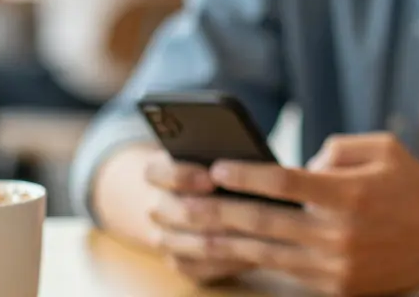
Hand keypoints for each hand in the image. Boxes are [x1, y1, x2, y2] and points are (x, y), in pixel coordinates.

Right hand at [141, 150, 251, 283]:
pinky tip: (257, 252)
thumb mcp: (201, 150)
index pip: (157, 173)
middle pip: (182, 213)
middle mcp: (155, 208)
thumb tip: (254, 161)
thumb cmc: (200, 163)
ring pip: (196, 244)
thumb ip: (219, 153)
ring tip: (263, 233)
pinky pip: (203, 267)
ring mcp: (164, 239)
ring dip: (229, 240)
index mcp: (156, 174)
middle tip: (251, 210)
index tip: (211, 178)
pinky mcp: (180, 261)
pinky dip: (229, 262)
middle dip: (217, 212)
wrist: (173, 192)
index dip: (184, 177)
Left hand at [151, 133, 418, 295]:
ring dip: (223, 241)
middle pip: (263, 222)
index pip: (284, 183)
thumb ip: (336, 148)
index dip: (245, 175)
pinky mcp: (337, 288)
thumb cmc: (412, 186)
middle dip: (217, 211)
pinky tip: (229, 251)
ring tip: (188, 232)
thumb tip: (300, 164)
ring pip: (266, 252)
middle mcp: (339, 233)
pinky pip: (285, 272)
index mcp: (349, 194)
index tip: (215, 168)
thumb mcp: (382, 149)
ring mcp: (336, 265)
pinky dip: (253, 260)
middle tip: (180, 202)